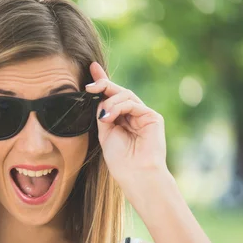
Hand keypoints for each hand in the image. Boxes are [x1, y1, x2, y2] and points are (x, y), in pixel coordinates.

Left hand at [85, 62, 167, 188]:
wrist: (136, 175)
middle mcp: (134, 114)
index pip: (111, 95)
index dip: (102, 81)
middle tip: (89, 86)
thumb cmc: (120, 160)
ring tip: (103, 116)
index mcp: (122, 118)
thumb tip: (96, 95)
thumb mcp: (105, 133)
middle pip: (118, 91)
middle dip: (103, 84)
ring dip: (110, 102)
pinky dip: (119, 107)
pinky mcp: (152, 117)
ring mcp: (144, 114)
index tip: (91, 68)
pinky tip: (109, 116)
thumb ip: (102, 114)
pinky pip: (133, 103)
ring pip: (125, 95)